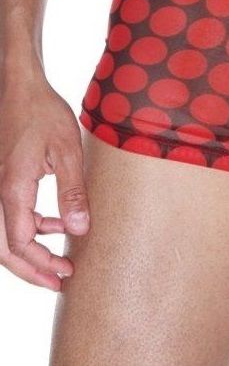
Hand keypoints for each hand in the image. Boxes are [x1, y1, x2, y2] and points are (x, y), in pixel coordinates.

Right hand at [0, 73, 90, 289]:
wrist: (21, 87)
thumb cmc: (43, 113)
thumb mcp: (67, 150)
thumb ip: (72, 191)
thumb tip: (80, 229)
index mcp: (12, 189)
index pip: (19, 242)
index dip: (40, 263)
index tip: (65, 273)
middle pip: (5, 247)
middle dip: (31, 269)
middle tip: (58, 282)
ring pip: (5, 234)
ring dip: (30, 250)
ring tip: (59, 260)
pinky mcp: (4, 179)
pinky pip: (10, 215)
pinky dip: (30, 227)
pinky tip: (55, 224)